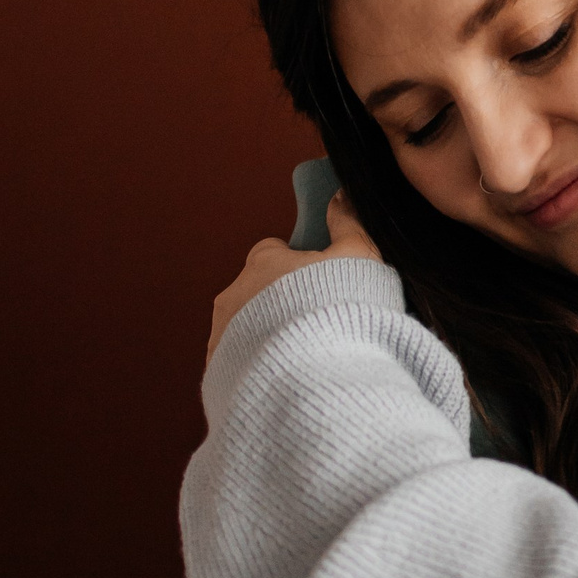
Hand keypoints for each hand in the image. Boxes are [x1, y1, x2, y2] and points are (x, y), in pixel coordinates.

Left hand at [205, 190, 378, 367]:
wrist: (310, 380)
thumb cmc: (337, 313)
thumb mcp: (359, 257)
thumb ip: (349, 222)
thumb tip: (342, 196)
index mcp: (264, 263)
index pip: (272, 251)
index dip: (297, 265)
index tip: (317, 281)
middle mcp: (234, 296)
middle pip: (256, 291)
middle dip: (279, 303)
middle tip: (315, 322)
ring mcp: (222, 337)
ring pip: (243, 329)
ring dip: (266, 337)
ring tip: (304, 356)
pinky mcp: (219, 374)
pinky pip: (238, 365)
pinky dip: (258, 368)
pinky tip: (287, 378)